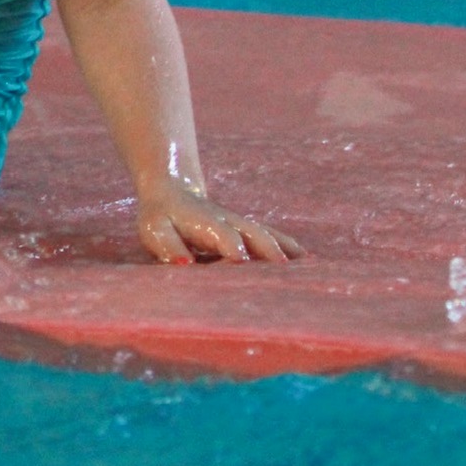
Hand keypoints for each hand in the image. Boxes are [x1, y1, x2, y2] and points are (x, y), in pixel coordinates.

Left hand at [136, 183, 301, 263]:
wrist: (172, 192)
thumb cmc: (162, 216)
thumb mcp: (155, 229)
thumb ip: (169, 246)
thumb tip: (184, 264)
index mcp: (207, 224)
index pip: (226, 239)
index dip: (235, 253)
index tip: (245, 266)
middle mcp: (231, 223)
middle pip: (256, 236)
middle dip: (271, 253)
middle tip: (287, 273)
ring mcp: (243, 225)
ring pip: (268, 236)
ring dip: (287, 251)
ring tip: (310, 268)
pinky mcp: (249, 230)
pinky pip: (273, 237)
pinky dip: (290, 248)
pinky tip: (308, 261)